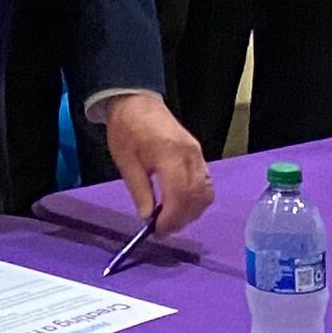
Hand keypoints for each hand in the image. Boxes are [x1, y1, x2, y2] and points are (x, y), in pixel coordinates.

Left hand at [97, 93, 215, 232]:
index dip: (172, 217)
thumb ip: (139, 191)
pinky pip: (206, 183)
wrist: (136, 102)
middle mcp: (190, 154)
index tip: (158, 231)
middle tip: (164, 230)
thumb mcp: (125, 162)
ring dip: (192, 212)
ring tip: (171, 221)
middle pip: (196, 196)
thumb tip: (147, 218)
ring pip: (205, 192)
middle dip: (182, 219)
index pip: (179, 193)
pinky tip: (181, 207)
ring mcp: (198, 154)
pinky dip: (197, 200)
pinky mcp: (199, 154)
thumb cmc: (126, 130)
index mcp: (169, 153)